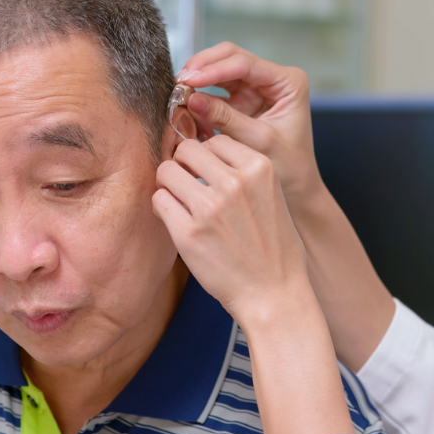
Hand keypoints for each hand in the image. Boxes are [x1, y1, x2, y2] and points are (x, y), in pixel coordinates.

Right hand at [177, 42, 322, 205]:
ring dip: (198, 81)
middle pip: (230, 57)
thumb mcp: (258, 142)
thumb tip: (192, 99)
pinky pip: (215, 90)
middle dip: (202, 68)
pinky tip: (188, 111)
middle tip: (178, 83)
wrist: (297, 189)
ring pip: (218, 70)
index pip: (245, 64)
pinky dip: (200, 98)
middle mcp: (272, 78)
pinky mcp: (241, 101)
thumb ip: (226, 119)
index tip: (188, 81)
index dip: (214, 70)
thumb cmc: (290, 168)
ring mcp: (255, 88)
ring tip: (178, 97)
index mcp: (288, 82)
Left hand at [179, 43, 395, 370]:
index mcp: (259, 167)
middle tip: (187, 186)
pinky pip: (158, 200)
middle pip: (186, 149)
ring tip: (182, 205)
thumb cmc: (273, 248)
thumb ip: (242, 169)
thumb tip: (203, 147)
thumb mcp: (271, 195)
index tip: (203, 171)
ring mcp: (210, 207)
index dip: (204, 155)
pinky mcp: (188, 232)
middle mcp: (235, 182)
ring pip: (166, 171)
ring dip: (169, 186)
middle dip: (183, 164)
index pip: (213, 139)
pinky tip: (177, 222)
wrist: (274, 295)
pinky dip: (163, 209)